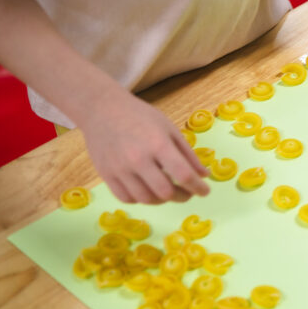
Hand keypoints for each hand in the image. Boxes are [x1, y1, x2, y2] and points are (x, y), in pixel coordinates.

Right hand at [77, 88, 209, 204]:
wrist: (102, 109)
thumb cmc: (140, 117)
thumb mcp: (170, 129)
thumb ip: (188, 154)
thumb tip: (203, 176)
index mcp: (158, 144)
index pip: (183, 175)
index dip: (198, 187)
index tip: (205, 191)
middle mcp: (138, 159)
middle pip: (165, 192)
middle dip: (182, 197)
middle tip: (188, 193)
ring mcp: (119, 169)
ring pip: (146, 199)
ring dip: (162, 199)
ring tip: (169, 191)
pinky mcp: (106, 175)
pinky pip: (127, 198)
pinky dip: (141, 199)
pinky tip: (148, 191)